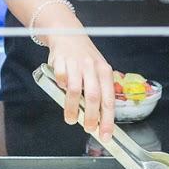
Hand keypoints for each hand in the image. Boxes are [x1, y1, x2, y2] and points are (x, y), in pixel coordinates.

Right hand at [43, 25, 115, 140]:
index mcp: (105, 71)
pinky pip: (60, 79)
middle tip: (88, 129)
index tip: (106, 135)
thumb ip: (98, 91)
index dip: (108, 119)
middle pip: (93, 97)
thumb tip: (98, 119)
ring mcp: (76, 63)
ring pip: (74, 91)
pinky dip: (60, 87)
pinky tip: (61, 89)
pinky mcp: (60, 60)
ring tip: (70, 119)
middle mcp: (92, 67)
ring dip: (72, 109)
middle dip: (91, 117)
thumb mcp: (97, 71)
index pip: (109, 99)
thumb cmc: (84, 58)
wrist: (68, 33)